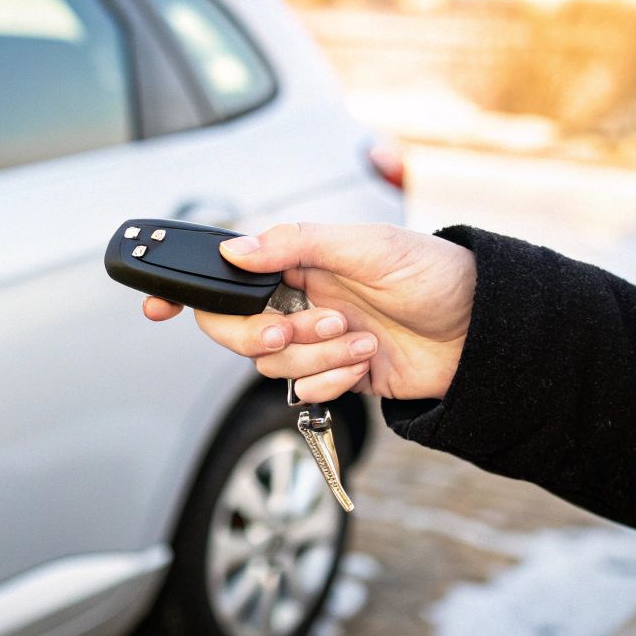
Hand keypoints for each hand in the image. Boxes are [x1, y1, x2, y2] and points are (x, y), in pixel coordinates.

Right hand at [142, 222, 476, 402]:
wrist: (482, 331)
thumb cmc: (431, 273)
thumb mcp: (364, 245)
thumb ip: (295, 245)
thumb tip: (234, 252)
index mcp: (296, 262)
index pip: (226, 273)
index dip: (184, 288)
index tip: (154, 304)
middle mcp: (296, 301)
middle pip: (234, 328)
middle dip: (261, 332)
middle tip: (297, 324)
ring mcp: (314, 341)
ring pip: (270, 363)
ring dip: (314, 356)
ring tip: (359, 339)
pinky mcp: (336, 377)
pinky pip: (304, 391)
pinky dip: (333, 380)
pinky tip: (366, 362)